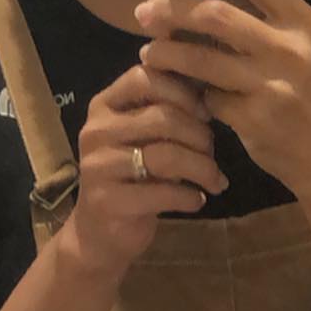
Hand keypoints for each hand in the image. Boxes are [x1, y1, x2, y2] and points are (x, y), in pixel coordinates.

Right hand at [62, 65, 226, 274]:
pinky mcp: (108, 201)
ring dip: (202, 168)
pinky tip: (198, 200)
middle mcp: (96, 130)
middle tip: (212, 153)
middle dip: (200, 135)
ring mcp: (98, 166)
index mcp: (105, 106)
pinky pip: (164, 193)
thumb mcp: (145, 137)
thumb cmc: (133, 176)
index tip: (204, 113)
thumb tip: (213, 91)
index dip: (183, 92)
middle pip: (163, 117)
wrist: (101, 232)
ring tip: (214, 180)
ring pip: (167, 155)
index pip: (145, 77)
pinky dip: (190, 196)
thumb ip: (167, 111)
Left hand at [135, 0, 310, 206]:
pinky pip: (209, 97)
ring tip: (151, 53)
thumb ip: (276, 24)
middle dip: (172, 10)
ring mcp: (273, 86)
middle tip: (145, 11)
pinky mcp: (254, 120)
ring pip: (200, 59)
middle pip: (216, 16)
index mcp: (307, 25)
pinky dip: (195, 94)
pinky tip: (189, 95)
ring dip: (168, 54)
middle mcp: (292, 51)